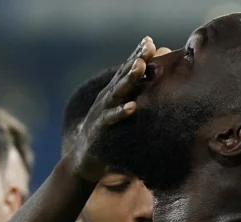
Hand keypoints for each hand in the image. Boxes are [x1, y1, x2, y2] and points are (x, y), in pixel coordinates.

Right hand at [66, 37, 159, 181]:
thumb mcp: (122, 115)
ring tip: (140, 66)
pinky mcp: (100, 130)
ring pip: (117, 92)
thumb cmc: (110, 136)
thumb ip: (136, 99)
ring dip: (129, 78)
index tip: (150, 41)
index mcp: (114, 94)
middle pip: (123, 75)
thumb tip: (156, 88)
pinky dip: (121, 112)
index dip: (137, 55)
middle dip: (136, 59)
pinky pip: (111, 119)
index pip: (126, 70)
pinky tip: (132, 106)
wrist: (84, 161)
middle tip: (149, 46)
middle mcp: (107, 98)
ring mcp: (102, 112)